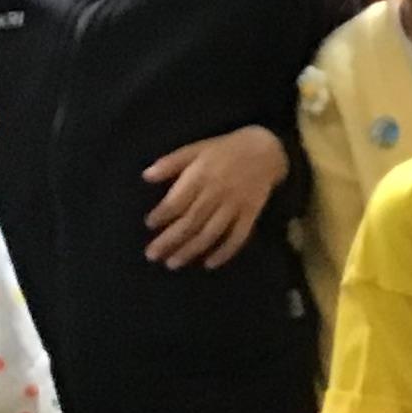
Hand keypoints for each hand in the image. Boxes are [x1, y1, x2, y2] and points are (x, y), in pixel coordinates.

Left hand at [142, 126, 285, 269]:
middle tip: (152, 255)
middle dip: (170, 240)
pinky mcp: (250, 214)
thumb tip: (146, 176)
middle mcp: (217, 193)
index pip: (178, 200)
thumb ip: (171, 162)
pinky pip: (238, 237)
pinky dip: (224, 252)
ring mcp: (235, 206)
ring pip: (211, 233)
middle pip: (191, 221)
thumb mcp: (196, 148)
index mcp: (201, 175)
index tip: (149, 225)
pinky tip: (210, 264)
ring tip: (173, 264)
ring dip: (191, 250)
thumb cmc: (225, 150)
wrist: (265, 150)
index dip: (162, 214)